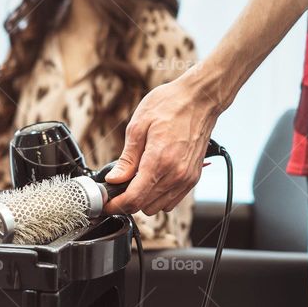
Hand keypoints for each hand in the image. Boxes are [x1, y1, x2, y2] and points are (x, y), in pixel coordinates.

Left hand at [104, 70, 221, 214]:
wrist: (200, 98)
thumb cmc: (171, 105)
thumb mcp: (139, 126)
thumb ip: (127, 158)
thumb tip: (114, 178)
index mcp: (159, 161)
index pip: (134, 199)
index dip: (116, 205)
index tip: (107, 202)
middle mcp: (176, 174)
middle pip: (145, 207)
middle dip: (130, 199)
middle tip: (121, 183)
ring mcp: (187, 178)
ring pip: (159, 207)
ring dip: (146, 199)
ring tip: (139, 178)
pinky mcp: (194, 178)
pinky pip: (173, 200)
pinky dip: (160, 195)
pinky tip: (154, 177)